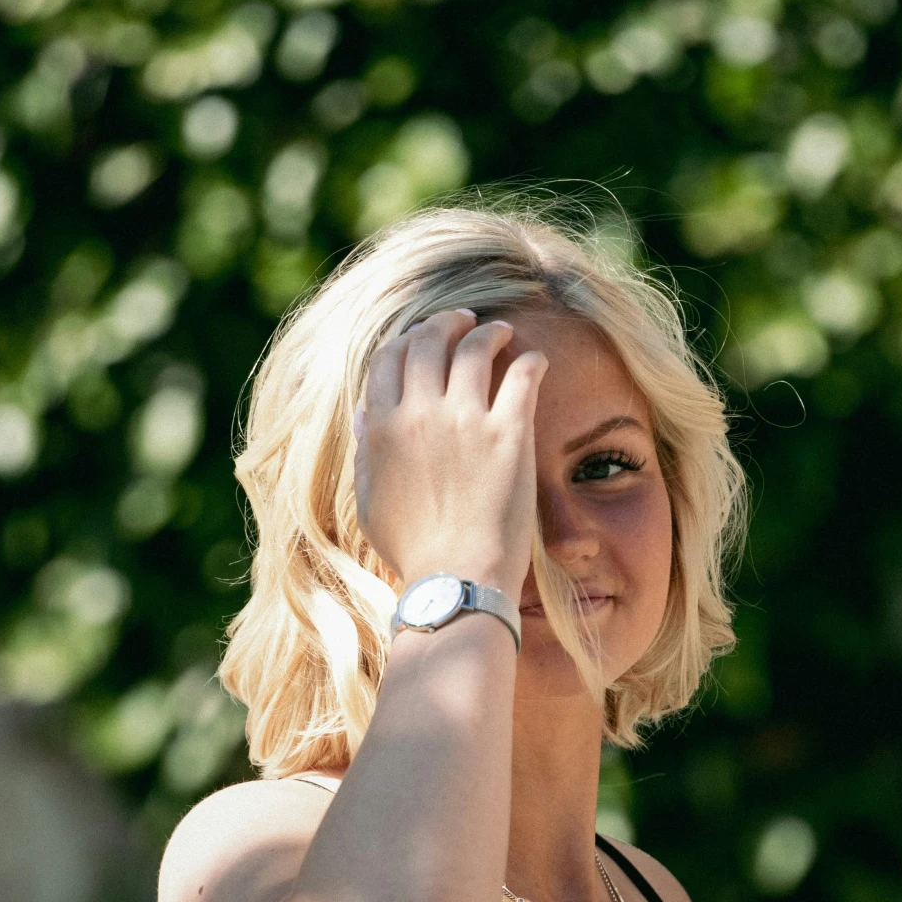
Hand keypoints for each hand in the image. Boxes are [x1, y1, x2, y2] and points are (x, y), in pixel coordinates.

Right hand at [354, 308, 546, 597]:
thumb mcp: (371, 503)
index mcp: (383, 428)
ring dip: (491, 332)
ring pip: (476, 347)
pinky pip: (523, 373)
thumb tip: (364, 415)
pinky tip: (537, 359)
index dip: (408, 339)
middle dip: (447, 324)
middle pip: (429, 341)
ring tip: (505, 333)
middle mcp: (419, 413)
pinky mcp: (508, 433)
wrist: (455, 579)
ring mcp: (465, 420)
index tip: (424, 337)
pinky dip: (531, 359)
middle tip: (465, 322)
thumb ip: (366, 454)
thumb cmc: (414, 551)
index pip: (389, 358)